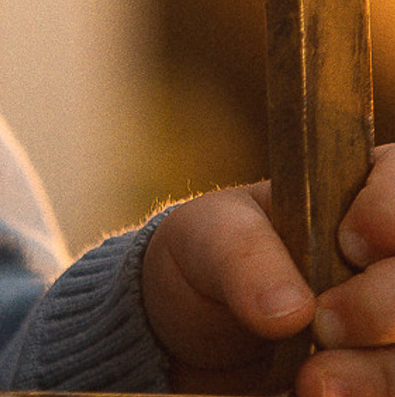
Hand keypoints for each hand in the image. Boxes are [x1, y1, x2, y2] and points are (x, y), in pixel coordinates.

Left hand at [142, 146, 394, 396]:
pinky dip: (369, 392)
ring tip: (313, 382)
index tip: (349, 244)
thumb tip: (293, 310)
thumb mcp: (210, 235)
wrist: (197, 331)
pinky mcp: (382, 370)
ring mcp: (390, 323)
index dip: (388, 212)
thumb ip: (244, 254)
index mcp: (356, 195)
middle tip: (323, 325)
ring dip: (377, 369)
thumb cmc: (212, 256)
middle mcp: (389, 257)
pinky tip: (324, 394)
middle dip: (383, 304)